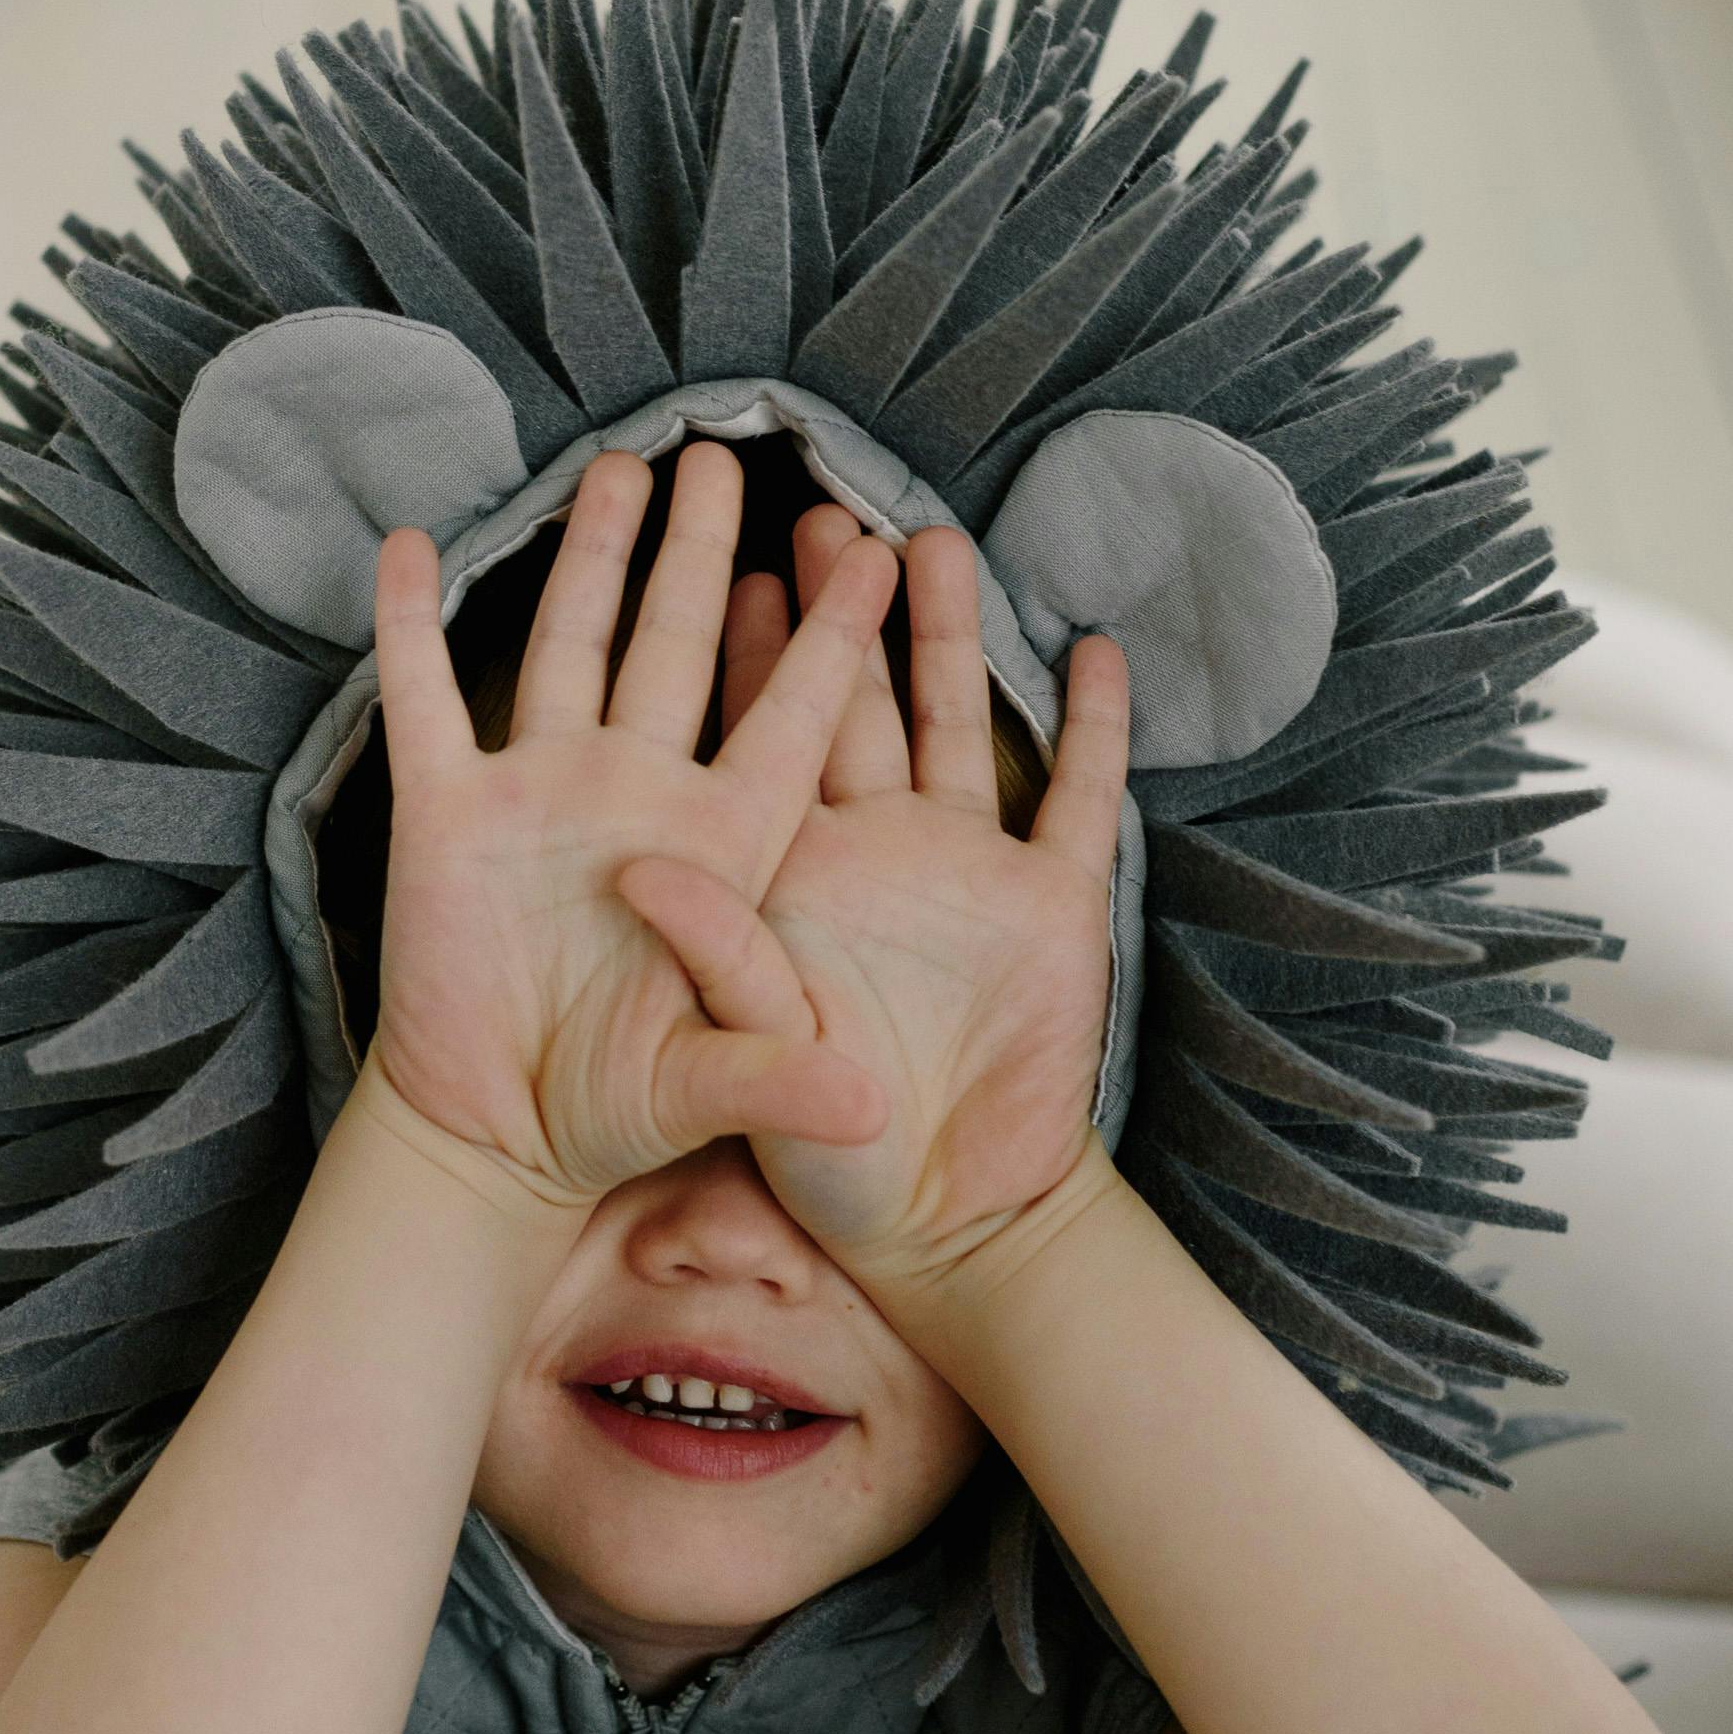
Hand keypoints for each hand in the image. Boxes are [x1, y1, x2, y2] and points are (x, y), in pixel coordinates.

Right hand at [368, 447, 898, 1212]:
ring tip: (622, 466)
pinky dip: (410, 624)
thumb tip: (872, 1110)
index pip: (789, 723)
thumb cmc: (609, 1113)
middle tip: (732, 464)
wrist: (488, 1142)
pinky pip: (424, 697)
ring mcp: (539, 792)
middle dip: (705, 553)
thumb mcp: (703, 1092)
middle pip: (679, 645)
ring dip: (592, 554)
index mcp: (717, 847)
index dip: (829, 642)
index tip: (874, 556)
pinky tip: (414, 545)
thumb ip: (776, 1082)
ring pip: (572, 640)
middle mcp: (635, 796)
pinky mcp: (444, 812)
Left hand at [615, 506, 1128, 1299]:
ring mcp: (963, 870)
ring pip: (954, 719)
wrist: (939, 1226)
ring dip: (947, 634)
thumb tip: (638, 872)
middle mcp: (871, 851)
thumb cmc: (818, 1158)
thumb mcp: (741, 1060)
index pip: (766, 736)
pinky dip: (1091, 729)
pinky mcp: (1052, 907)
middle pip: (851, 700)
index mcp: (787, 874)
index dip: (763, 651)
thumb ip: (709, 960)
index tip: (747, 559)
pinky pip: (1077, 798)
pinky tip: (1094, 652)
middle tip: (818, 507)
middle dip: (838, 605)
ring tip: (936, 540)